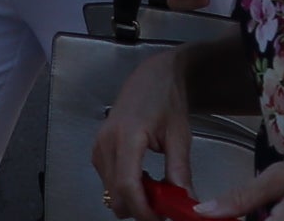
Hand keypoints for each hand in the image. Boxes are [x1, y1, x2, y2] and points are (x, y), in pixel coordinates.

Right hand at [88, 45, 200, 218]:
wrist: (152, 76)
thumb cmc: (167, 99)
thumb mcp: (179, 136)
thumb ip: (180, 171)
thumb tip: (186, 203)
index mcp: (128, 135)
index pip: (127, 184)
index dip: (142, 209)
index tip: (160, 219)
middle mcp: (106, 143)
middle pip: (116, 194)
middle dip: (139, 208)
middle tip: (164, 206)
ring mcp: (99, 147)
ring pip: (111, 192)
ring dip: (132, 199)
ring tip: (157, 188)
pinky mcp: (97, 151)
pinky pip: (108, 182)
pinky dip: (126, 188)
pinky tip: (144, 178)